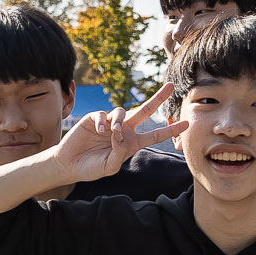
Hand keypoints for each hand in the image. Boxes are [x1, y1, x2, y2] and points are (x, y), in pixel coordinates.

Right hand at [49, 84, 184, 181]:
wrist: (69, 164)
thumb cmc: (91, 168)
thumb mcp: (109, 167)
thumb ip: (119, 153)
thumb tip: (120, 133)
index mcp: (131, 143)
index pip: (154, 134)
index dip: (170, 129)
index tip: (187, 124)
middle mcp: (124, 130)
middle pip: (145, 111)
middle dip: (158, 98)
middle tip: (171, 86)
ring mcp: (110, 122)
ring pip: (123, 112)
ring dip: (120, 120)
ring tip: (114, 131)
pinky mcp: (95, 118)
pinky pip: (104, 114)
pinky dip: (103, 122)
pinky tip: (100, 130)